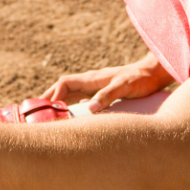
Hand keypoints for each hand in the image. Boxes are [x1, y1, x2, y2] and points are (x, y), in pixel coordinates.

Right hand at [40, 52, 174, 112]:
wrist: (154, 74)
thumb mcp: (125, 87)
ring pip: (70, 93)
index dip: (54, 94)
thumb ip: (108, 95)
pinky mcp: (102, 93)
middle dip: (49, 98)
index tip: (47, 109)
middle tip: (35, 111)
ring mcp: (95, 87)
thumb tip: (90, 109)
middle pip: (63, 88)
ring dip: (57, 102)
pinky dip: (69, 105)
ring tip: (46, 115)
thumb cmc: (141, 80)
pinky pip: (79, 98)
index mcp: (92, 79)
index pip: (65, 83)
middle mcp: (91, 82)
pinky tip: (69, 115)